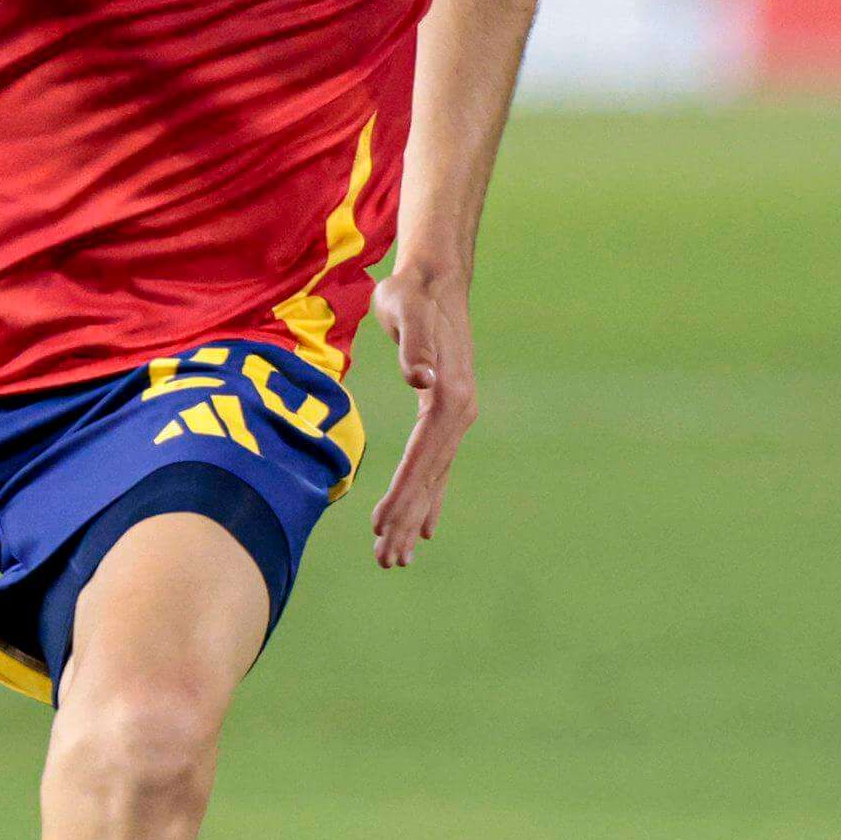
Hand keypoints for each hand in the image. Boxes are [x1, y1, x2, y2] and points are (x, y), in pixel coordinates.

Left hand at [367, 256, 472, 568]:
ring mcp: (456, 415)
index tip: (382, 528)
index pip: (423, 459)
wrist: (434, 277)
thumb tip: (421, 378)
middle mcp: (458, 412)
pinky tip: (422, 525)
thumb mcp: (404, 309)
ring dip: (415, 517)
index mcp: (450, 397)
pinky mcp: (447, 412)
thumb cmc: (411, 293)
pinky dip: (428, 497)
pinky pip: (437, 465)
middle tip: (386, 561)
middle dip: (406, 520)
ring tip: (396, 557)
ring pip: (433, 477)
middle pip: (429, 477)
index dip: (403, 495)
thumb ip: (413, 344)